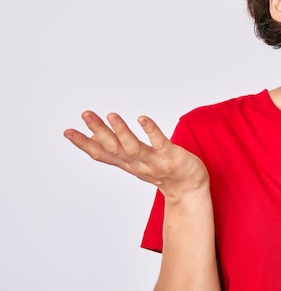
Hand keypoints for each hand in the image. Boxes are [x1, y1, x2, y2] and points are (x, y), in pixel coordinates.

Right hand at [64, 111, 207, 200]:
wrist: (189, 190)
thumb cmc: (162, 171)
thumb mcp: (134, 163)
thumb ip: (115, 151)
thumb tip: (94, 137)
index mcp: (127, 164)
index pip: (101, 154)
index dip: (84, 144)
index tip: (67, 131)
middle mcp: (137, 164)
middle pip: (114, 148)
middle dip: (99, 131)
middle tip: (86, 114)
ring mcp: (155, 161)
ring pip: (133, 148)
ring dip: (122, 132)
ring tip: (111, 115)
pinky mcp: (172, 157)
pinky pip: (160, 143)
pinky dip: (150, 131)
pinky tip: (142, 118)